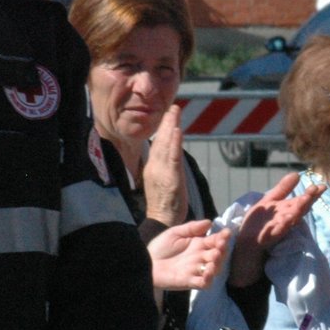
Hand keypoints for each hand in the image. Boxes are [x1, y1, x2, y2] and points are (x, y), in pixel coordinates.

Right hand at [141, 106, 187, 227]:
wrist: (162, 222)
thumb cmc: (165, 205)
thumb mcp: (163, 183)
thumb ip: (166, 169)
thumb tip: (171, 157)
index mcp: (152, 168)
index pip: (158, 145)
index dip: (163, 129)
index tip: (169, 115)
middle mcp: (155, 168)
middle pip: (160, 141)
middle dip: (167, 123)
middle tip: (173, 107)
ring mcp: (162, 173)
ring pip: (166, 146)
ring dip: (170, 128)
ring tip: (175, 113)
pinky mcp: (171, 179)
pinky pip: (173, 158)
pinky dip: (174, 143)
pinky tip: (177, 131)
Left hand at [147, 219, 230, 290]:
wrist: (145, 262)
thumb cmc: (160, 247)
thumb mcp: (175, 233)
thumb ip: (192, 227)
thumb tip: (210, 222)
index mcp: (199, 244)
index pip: (216, 241)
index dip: (223, 238)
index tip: (226, 233)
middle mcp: (201, 257)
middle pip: (219, 255)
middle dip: (222, 250)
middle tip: (220, 245)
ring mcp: (196, 270)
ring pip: (214, 269)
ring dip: (217, 264)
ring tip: (214, 258)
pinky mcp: (190, 282)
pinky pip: (204, 283)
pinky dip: (208, 279)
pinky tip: (208, 273)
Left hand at [228, 172, 323, 286]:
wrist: (246, 243)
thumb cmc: (259, 223)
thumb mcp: (270, 201)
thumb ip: (283, 189)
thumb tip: (297, 174)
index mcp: (287, 210)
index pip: (303, 201)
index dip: (312, 194)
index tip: (322, 186)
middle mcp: (286, 218)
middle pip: (300, 208)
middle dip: (307, 199)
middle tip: (316, 190)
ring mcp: (279, 228)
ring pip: (291, 219)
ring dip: (298, 210)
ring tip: (305, 199)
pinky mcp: (270, 237)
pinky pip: (278, 231)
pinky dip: (283, 225)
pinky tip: (288, 218)